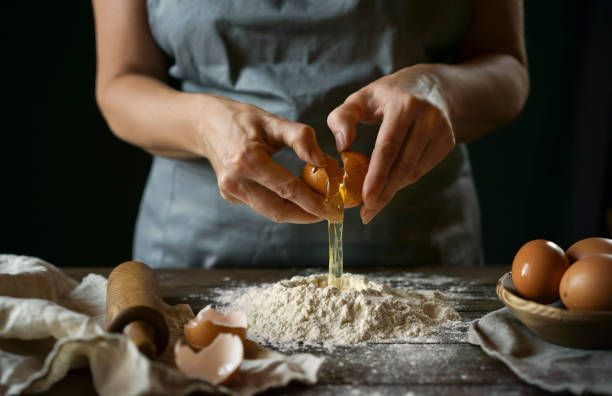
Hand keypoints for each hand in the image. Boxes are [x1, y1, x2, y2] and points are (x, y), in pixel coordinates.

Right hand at [199, 96, 328, 222]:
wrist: (205, 124)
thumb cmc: (242, 119)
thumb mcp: (273, 121)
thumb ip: (300, 138)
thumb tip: (322, 161)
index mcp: (247, 160)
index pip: (287, 189)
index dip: (313, 202)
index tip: (334, 209)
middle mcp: (235, 180)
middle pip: (278, 210)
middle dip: (307, 215)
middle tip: (330, 213)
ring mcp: (230, 191)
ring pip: (270, 212)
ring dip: (296, 212)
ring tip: (318, 205)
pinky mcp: (229, 195)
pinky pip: (261, 205)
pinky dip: (281, 203)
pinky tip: (294, 195)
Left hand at [327, 68, 455, 223]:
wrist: (431, 86)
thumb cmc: (387, 95)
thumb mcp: (361, 98)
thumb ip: (342, 118)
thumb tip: (342, 146)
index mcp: (403, 105)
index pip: (388, 147)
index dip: (377, 176)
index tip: (365, 198)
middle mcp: (427, 117)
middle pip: (403, 165)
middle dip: (384, 192)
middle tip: (366, 212)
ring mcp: (441, 130)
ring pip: (414, 171)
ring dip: (392, 191)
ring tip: (373, 205)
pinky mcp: (447, 142)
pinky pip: (422, 169)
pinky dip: (404, 182)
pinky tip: (389, 188)